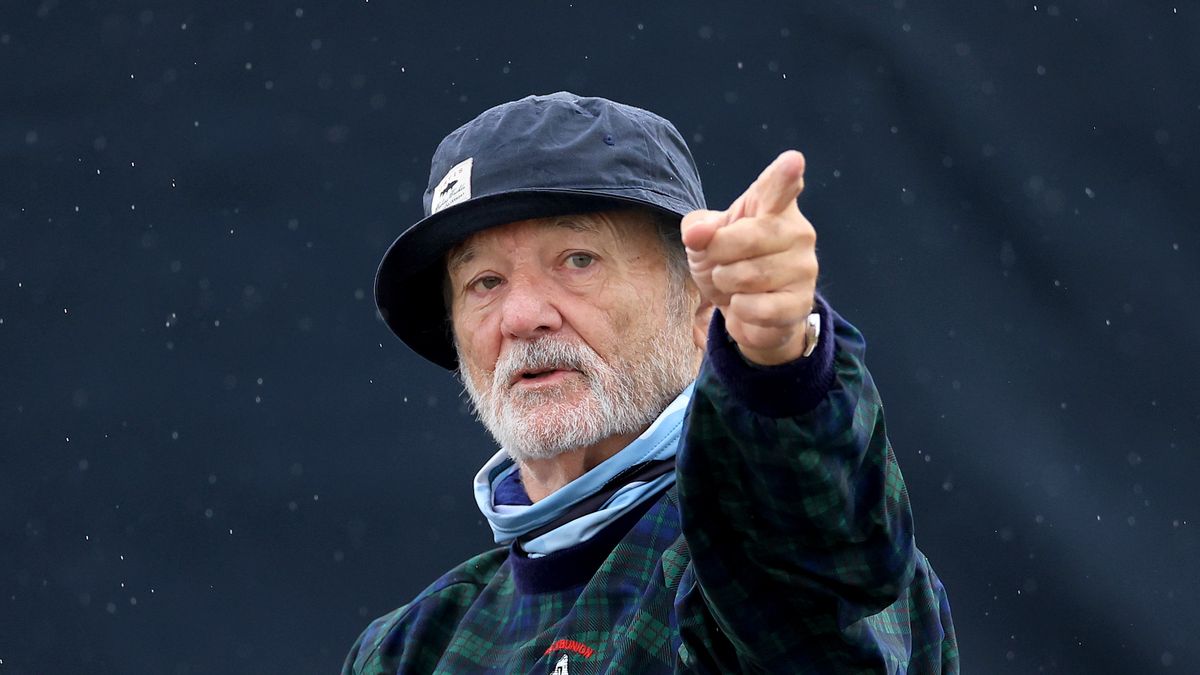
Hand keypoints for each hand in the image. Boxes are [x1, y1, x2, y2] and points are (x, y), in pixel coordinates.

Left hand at [680, 150, 818, 365]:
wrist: (745, 309)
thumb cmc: (728, 260)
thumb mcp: (703, 237)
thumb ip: (697, 227)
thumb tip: (698, 235)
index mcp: (773, 205)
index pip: (780, 186)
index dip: (785, 175)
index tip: (792, 160)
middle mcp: (798, 232)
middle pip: (748, 237)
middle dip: (720, 254)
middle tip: (720, 262)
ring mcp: (804, 268)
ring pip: (750, 276)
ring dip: (727, 284)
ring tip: (734, 284)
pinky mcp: (802, 302)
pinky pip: (759, 308)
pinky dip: (740, 310)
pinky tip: (746, 305)